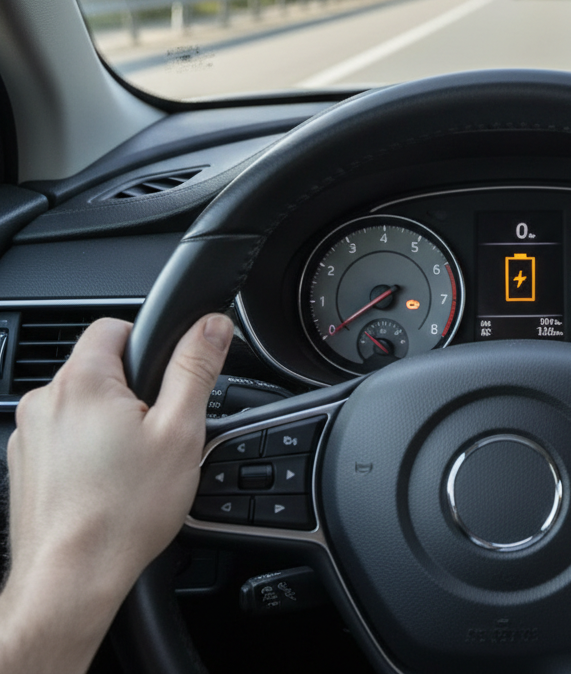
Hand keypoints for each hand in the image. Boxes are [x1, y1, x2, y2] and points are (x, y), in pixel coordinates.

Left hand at [0, 313, 232, 673]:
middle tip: (158, 431)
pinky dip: (87, 450)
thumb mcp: (180, 430)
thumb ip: (196, 367)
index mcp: (82, 381)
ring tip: (133, 465)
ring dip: (109, 422)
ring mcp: (28, 436)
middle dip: (133, 390)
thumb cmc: (123, 513)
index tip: (167, 378)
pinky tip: (108, 483)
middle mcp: (45, 402)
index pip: (114, 326)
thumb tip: (211, 324)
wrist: (70, 581)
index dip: (149, 344)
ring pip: (82, 405)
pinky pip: (64, 437)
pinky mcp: (24, 467)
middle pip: (99, 368)